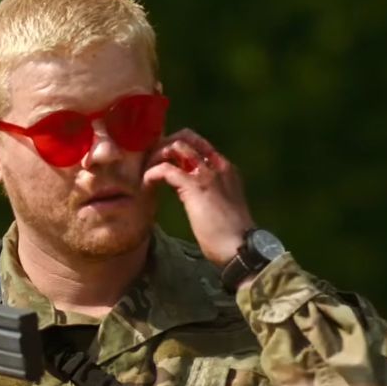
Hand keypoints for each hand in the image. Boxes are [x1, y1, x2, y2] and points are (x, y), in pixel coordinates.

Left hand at [143, 128, 254, 266]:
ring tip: (146, 172)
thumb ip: (206, 192)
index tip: (161, 161)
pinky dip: (152, 173)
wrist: (240, 247)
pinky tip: (146, 183)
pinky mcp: (195, 185)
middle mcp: (217, 165)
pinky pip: (166, 169)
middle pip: (186, 138)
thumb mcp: (220, 205)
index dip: (176, 149)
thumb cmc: (230, 235)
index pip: (198, 145)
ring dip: (156, 156)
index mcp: (225, 169)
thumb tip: (185, 191)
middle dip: (164, 146)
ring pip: (175, 147)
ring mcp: (207, 173)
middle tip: (150, 163)